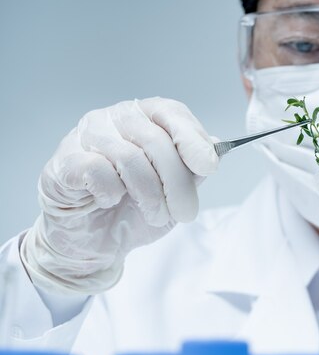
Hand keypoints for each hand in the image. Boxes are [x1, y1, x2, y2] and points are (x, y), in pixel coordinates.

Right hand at [20, 98, 217, 294]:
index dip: (193, 139)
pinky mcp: (65, 161)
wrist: (94, 242)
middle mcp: (115, 118)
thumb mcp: (175, 192)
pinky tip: (111, 201)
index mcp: (145, 117)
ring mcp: (87, 136)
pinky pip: (98, 171)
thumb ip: (193, 169)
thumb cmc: (134, 210)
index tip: (209, 167)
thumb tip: (216, 148)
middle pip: (156, 141)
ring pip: (130, 158)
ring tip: (155, 215)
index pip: (172, 112)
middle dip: (177, 183)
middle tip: (185, 213)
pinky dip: (113, 193)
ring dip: (150, 196)